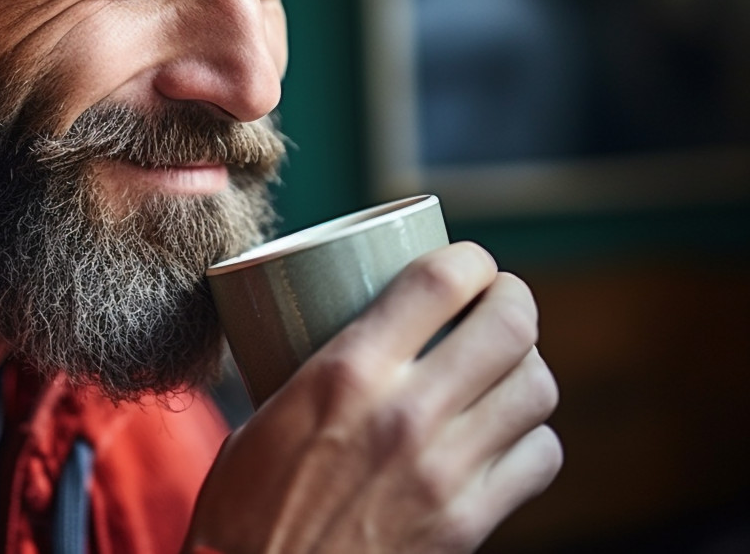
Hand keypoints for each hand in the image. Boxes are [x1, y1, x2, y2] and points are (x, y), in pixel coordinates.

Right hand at [186, 242, 561, 552]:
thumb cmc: (244, 511)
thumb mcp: (265, 417)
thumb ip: (319, 376)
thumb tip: (355, 342)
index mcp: (345, 373)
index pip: (439, 281)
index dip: (469, 259)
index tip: (467, 263)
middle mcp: (405, 412)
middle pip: (508, 325)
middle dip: (514, 300)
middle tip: (499, 302)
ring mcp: (445, 470)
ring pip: (536, 388)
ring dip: (527, 366)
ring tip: (506, 365)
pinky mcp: (468, 523)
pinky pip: (539, 458)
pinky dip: (533, 437)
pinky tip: (508, 433)